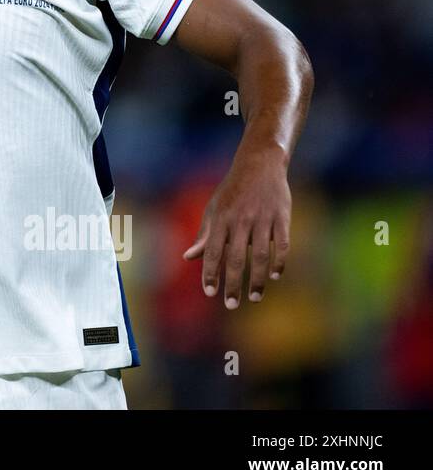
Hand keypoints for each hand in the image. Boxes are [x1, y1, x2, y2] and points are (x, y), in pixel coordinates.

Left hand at [182, 151, 290, 307]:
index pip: (213, 251)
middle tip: (231, 304)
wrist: (259, 164)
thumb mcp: (214, 209)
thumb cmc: (232, 191)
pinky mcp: (281, 217)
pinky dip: (279, 261)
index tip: (210, 293)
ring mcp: (262, 219)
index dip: (211, 273)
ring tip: (254, 297)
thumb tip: (188, 257)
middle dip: (233, 283)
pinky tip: (274, 276)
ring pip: (260, 255)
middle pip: (236, 258)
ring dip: (257, 279)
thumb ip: (204, 235)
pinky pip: (281, 244)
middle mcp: (240, 220)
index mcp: (221, 219)